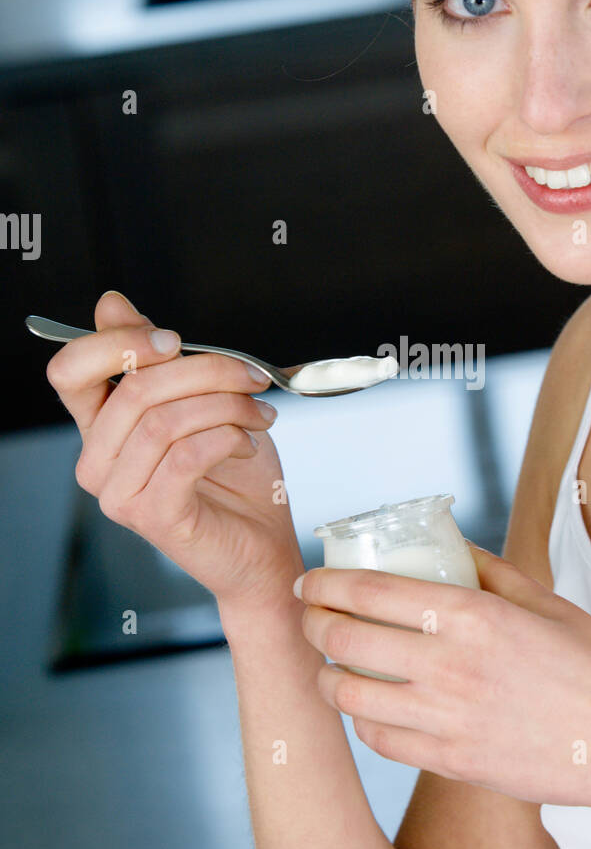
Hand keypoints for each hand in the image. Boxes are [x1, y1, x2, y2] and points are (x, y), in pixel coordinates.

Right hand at [46, 290, 301, 611]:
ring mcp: (119, 493)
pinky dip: (228, 438)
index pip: (69, 372)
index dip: (116, 344)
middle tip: (251, 375)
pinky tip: (249, 443)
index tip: (175, 339)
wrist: (262, 545)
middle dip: (204, 370)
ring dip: (226, 405)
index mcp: (101, 427)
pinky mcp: (152, 517)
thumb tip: (111, 303)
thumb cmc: (234, 474)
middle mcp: (98, 461)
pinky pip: (186, 456)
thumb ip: (156, 358)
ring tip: (261, 414)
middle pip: (133, 390)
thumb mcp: (200, 400)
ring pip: (163, 420)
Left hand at [297, 541, 590, 811]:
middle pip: (346, 640)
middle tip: (310, 616)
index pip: (370, 591)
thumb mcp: (548, 602)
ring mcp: (448, 720)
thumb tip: (453, 545)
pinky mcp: (453, 762)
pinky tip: (365, 709)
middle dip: (313, 624)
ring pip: (351, 698)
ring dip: (325, 678)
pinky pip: (381, 741)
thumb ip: (493, 571)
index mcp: (473, 616)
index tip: (309, 579)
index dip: (326, 583)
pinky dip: (361, 722)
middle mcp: (451, 666)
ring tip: (327, 666)